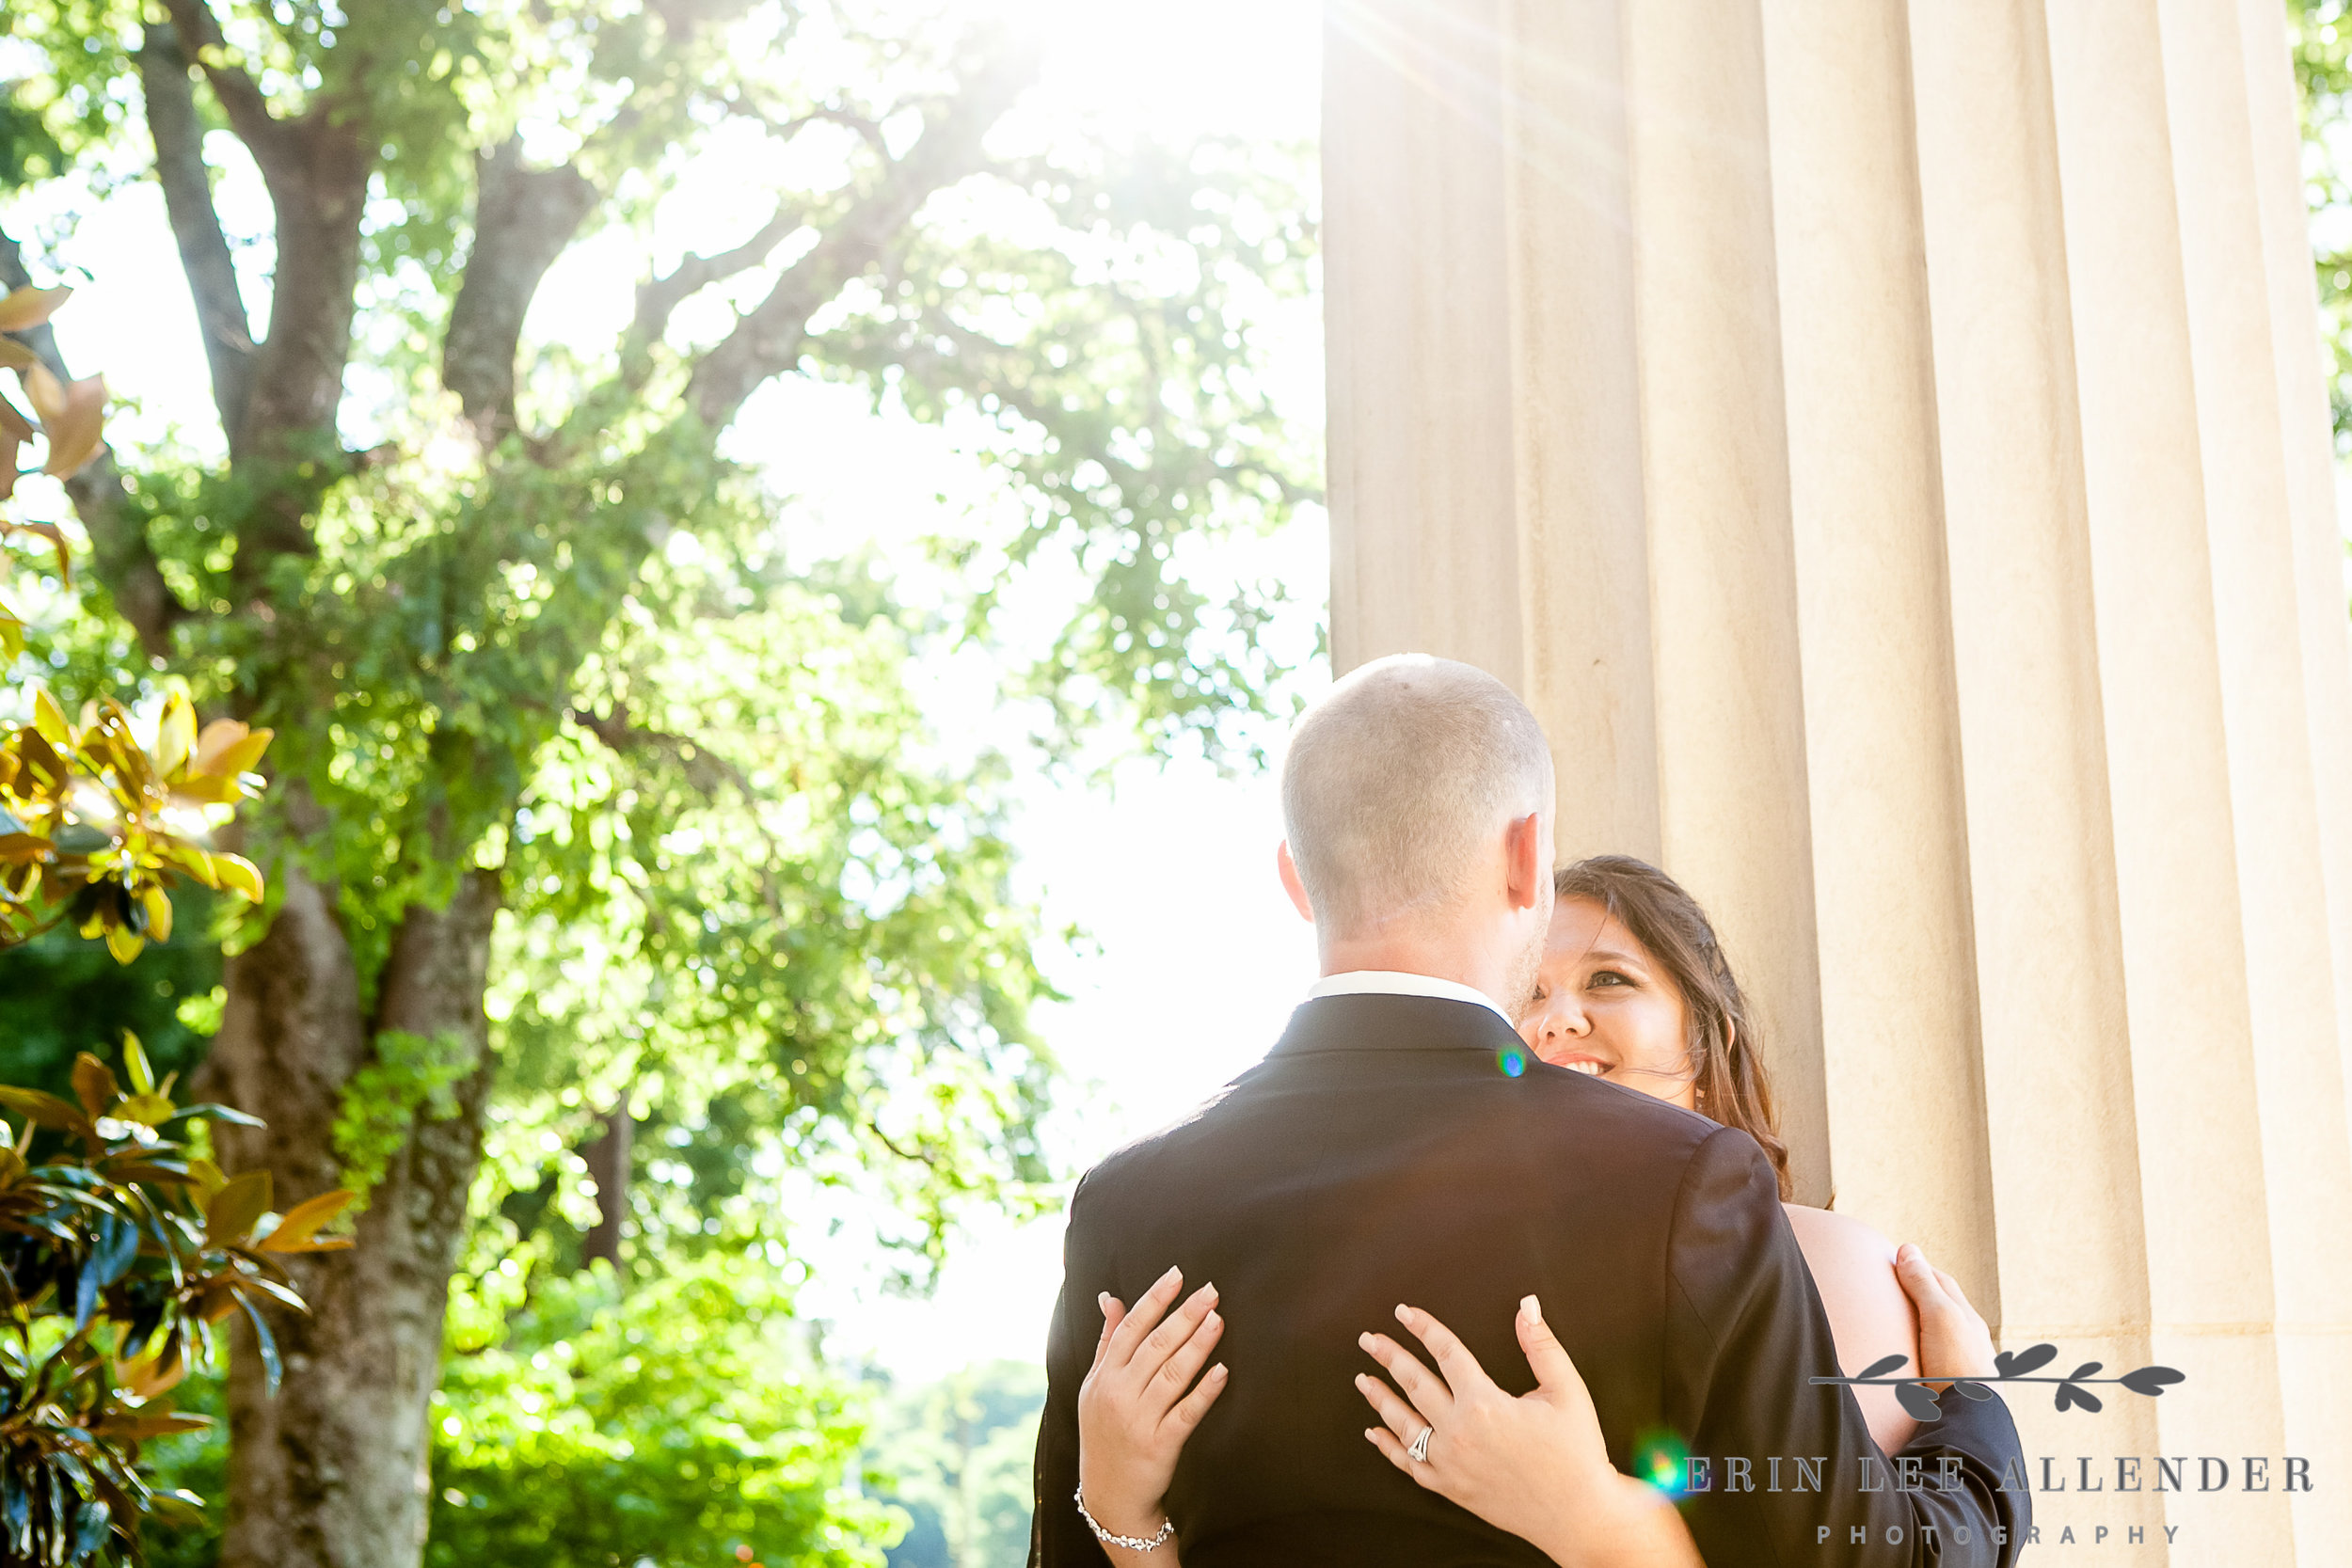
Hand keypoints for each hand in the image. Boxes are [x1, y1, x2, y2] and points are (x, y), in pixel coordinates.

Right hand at [1076, 1265, 1226, 1541]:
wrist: (1108, 1497)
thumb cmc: (1104, 1433)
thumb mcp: (1094, 1387)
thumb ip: (1107, 1341)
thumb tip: (1109, 1297)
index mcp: (1104, 1376)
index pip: (1131, 1328)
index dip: (1155, 1299)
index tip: (1177, 1275)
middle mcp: (1119, 1394)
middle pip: (1154, 1346)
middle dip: (1184, 1315)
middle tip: (1211, 1291)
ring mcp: (1139, 1420)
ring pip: (1171, 1375)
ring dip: (1197, 1345)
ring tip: (1218, 1320)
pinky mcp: (1160, 1445)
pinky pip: (1186, 1413)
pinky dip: (1204, 1392)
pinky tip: (1222, 1371)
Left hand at [1356, 1298, 1699, 1567]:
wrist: (1579, 1516)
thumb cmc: (1577, 1452)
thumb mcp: (1567, 1392)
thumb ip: (1541, 1345)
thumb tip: (1527, 1305)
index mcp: (1485, 1404)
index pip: (1445, 1352)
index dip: (1423, 1328)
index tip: (1404, 1312)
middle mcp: (1459, 1432)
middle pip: (1414, 1383)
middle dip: (1389, 1357)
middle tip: (1369, 1339)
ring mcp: (1450, 1463)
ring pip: (1403, 1424)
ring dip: (1380, 1398)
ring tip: (1363, 1378)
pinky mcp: (1450, 1488)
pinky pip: (1409, 1464)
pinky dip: (1388, 1447)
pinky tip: (1374, 1432)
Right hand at [1896, 1243, 1995, 1383]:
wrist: (1971, 1420)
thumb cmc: (1958, 1366)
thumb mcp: (1939, 1316)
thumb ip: (1923, 1285)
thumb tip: (1908, 1249)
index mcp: (1967, 1319)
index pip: (1943, 1283)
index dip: (1920, 1269)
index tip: (1897, 1262)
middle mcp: (1969, 1340)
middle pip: (1944, 1309)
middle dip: (1922, 1295)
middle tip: (1894, 1288)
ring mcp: (1962, 1365)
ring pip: (1941, 1338)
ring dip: (1922, 1328)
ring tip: (1899, 1326)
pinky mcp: (1951, 1389)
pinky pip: (1934, 1363)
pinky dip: (1920, 1355)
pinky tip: (1910, 1363)